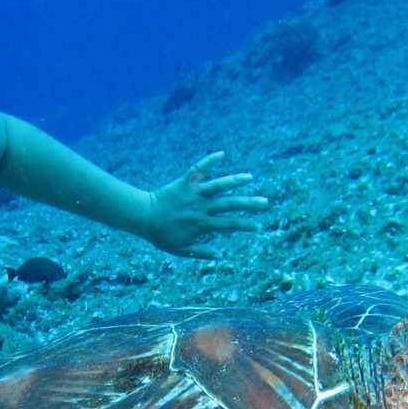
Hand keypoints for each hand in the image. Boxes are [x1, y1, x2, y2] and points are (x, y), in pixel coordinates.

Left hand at [143, 152, 263, 258]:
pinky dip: (209, 161)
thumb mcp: (180, 249)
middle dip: (248, 204)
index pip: (229, 225)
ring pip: (218, 186)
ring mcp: (194, 194)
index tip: (257, 227)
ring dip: (235, 181)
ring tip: (249, 178)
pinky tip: (221, 154)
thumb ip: (200, 251)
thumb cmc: (161, 235)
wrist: (143, 216)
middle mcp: (201, 207)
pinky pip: (198, 169)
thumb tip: (220, 255)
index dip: (244, 225)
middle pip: (229, 205)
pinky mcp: (185, 182)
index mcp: (202, 224)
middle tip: (264, 202)